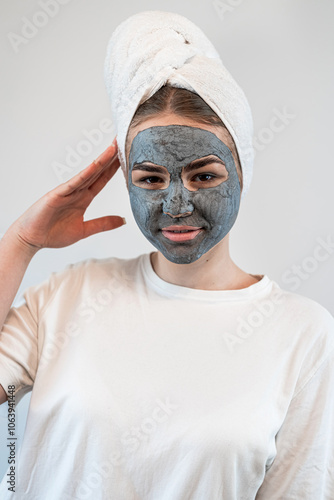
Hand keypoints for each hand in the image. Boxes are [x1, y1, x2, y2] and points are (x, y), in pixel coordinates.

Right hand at [7, 139, 125, 252]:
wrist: (32, 239)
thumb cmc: (53, 234)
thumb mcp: (84, 230)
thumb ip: (103, 224)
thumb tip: (123, 221)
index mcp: (83, 198)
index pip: (102, 180)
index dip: (114, 168)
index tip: (126, 157)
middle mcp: (76, 191)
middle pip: (97, 171)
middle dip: (110, 157)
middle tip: (122, 141)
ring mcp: (67, 191)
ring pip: (88, 173)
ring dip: (101, 160)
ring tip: (113, 147)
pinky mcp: (57, 195)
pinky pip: (74, 182)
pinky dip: (85, 173)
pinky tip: (96, 165)